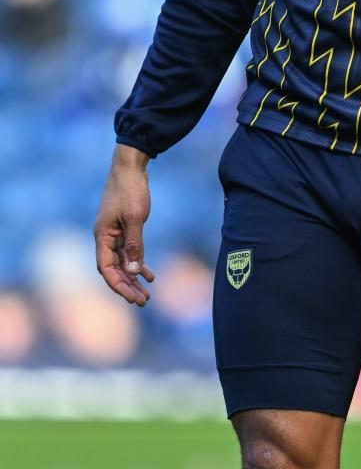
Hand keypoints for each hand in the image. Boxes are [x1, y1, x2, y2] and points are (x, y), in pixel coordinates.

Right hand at [94, 144, 155, 305]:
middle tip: (143, 301)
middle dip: (127, 286)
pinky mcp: (124, 228)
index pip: (106, 268)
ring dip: (133, 278)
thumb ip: (134, 245)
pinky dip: (138, 263)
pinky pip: (128, 251)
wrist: (131, 167)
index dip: (118, 285)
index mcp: (102, 236)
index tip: (132, 298)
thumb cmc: (131, 190)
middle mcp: (105, 237)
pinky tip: (149, 274)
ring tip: (147, 293)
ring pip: (122, 262)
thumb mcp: (135, 218)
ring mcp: (114, 233)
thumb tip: (133, 271)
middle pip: (114, 269)